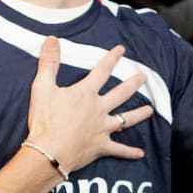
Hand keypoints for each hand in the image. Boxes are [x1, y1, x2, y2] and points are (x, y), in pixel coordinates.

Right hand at [24, 37, 152, 174]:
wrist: (48, 152)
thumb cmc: (45, 120)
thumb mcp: (42, 87)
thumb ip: (49, 63)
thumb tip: (52, 39)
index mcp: (86, 93)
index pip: (102, 71)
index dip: (112, 58)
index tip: (122, 50)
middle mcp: (99, 109)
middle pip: (121, 94)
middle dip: (133, 83)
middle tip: (143, 77)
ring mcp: (102, 128)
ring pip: (126, 120)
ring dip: (139, 114)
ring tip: (150, 110)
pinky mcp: (101, 146)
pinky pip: (119, 150)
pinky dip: (130, 152)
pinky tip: (140, 153)